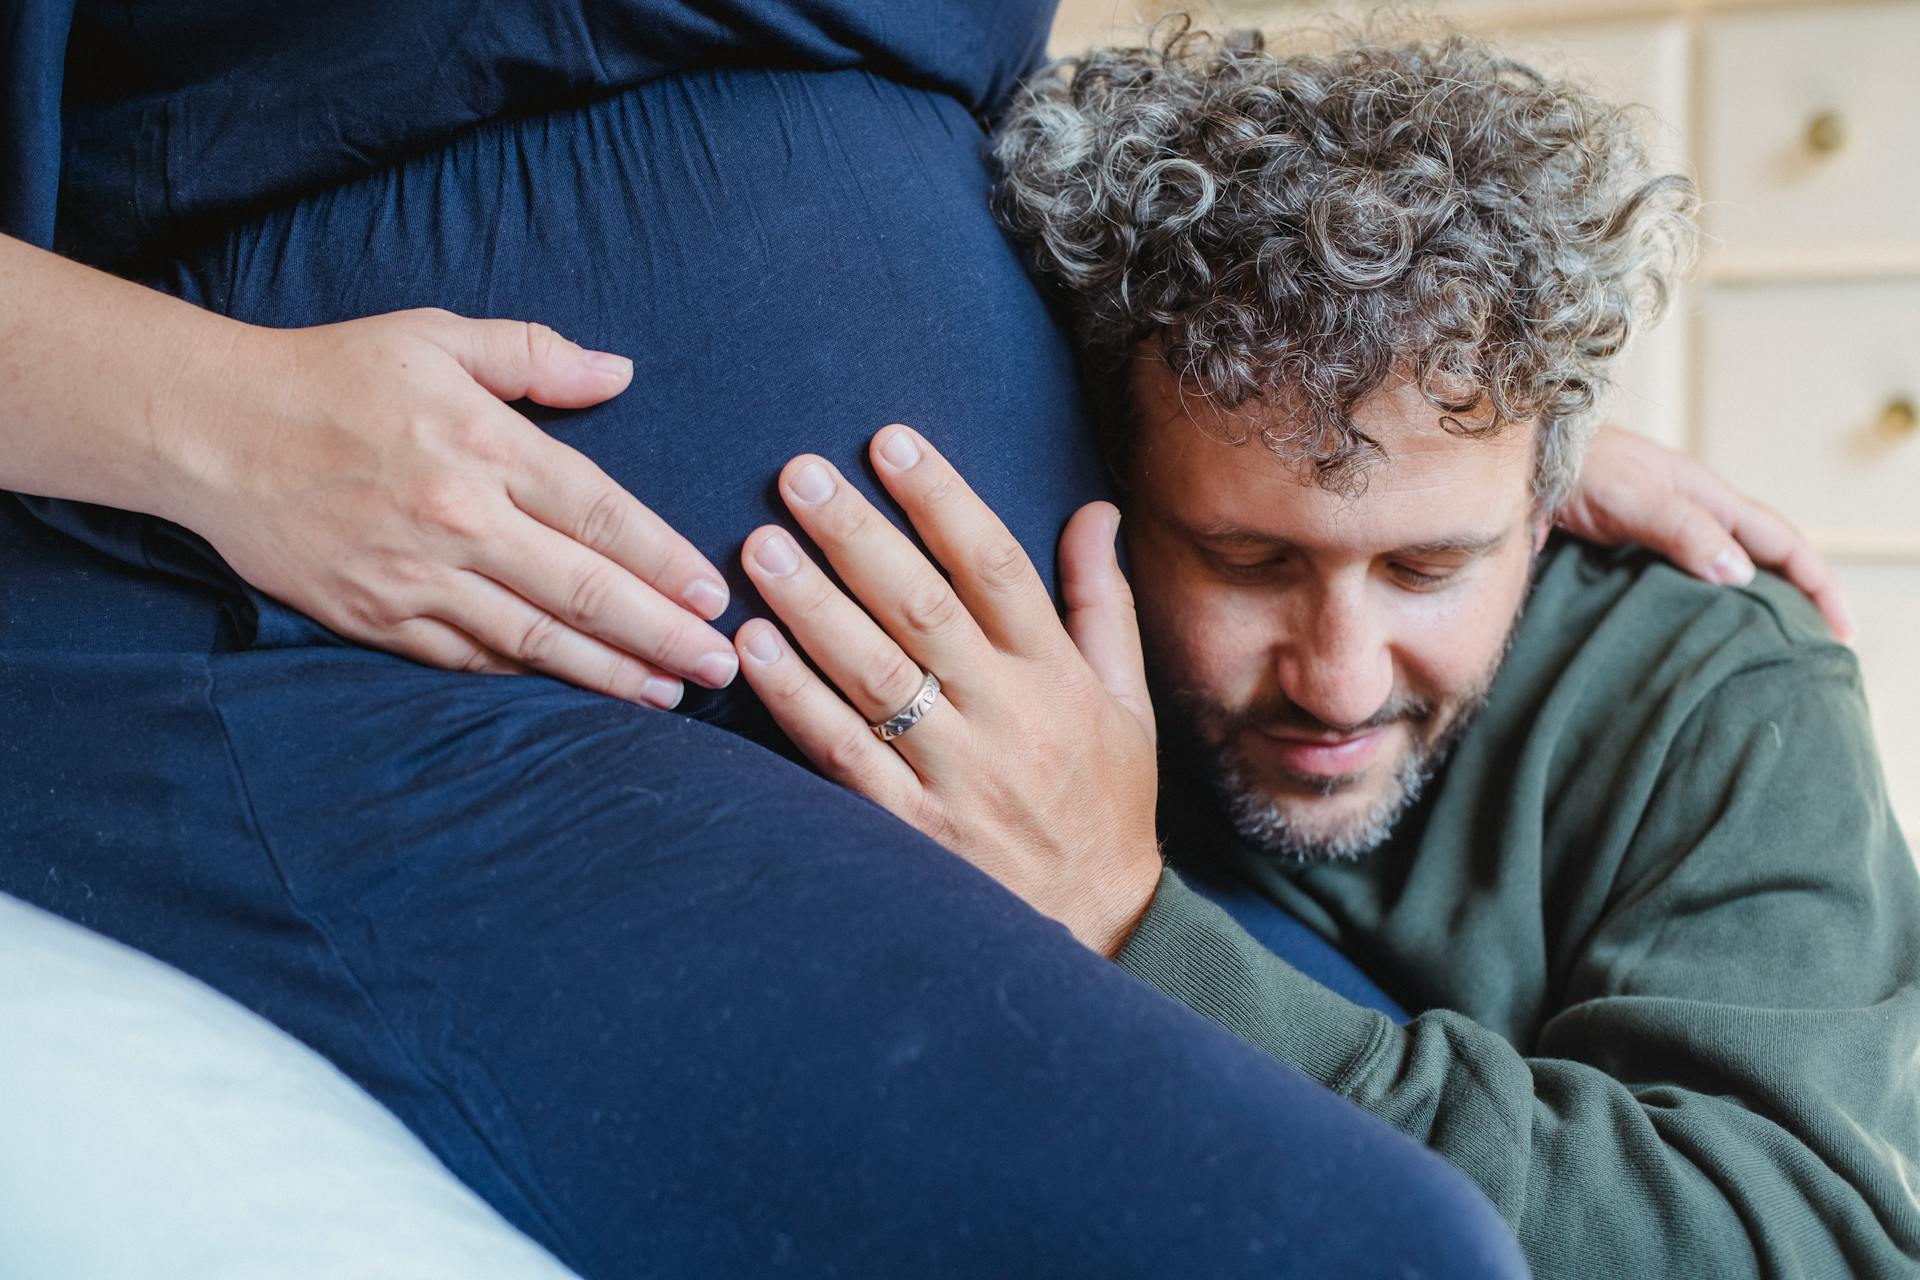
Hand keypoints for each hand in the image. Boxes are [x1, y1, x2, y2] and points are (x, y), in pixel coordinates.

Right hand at [172, 309, 738, 706]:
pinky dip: (528, 677)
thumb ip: (536, 356)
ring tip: (669, 693)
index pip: (603, 514)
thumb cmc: (334, 375)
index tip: (714, 595)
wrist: (211, 429)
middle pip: (585, 591)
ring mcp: (417, 577)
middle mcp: (460, 519)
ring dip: (610, 672)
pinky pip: (469, 658)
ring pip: (535, 639)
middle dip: (663, 633)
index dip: (666, 561)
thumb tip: (620, 371)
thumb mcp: (438, 336)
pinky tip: (577, 689)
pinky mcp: (376, 617)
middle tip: (721, 664)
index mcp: (486, 446)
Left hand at [732, 425, 1162, 955]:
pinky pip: (842, 753)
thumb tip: (1094, 510)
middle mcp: (1005, 717)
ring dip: (812, 606)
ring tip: (759, 545)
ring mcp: (953, 775)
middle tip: (799, 474)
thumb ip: (1101, 603)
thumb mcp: (1125, 701)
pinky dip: (796, 699)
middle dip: (858, 535)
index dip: (942, 500)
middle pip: (923, 609)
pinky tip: (753, 649)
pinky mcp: (908, 828)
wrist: (1098, 930)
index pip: (996, 567)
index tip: (888, 441)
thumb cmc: (1104, 803)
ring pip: (875, 675)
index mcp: (1055, 677)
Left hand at [1558, 424, 1852, 641]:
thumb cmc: (1566, 465)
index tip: (1839, 631)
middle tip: (1810, 655)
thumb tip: (1741, 575)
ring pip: (1717, 577)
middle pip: (1757, 560)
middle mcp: (1688, 515)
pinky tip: (1688, 643)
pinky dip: (1693, 614)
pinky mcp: (1621, 555)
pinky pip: (1673, 587)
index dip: (1817, 583)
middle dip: (1792, 601)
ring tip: (1757, 658)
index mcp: (1704, 496)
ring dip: (1742, 612)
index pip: (1780, 541)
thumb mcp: (1630, 494)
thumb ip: (1681, 528)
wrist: (1512, 458)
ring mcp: (1656, 536)